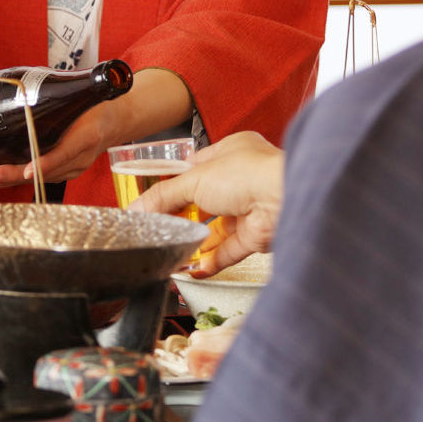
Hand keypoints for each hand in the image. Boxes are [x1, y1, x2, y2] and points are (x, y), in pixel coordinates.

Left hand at [0, 67, 187, 192]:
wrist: (117, 121)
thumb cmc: (100, 104)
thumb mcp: (89, 93)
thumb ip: (68, 89)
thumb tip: (32, 77)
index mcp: (88, 136)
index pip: (64, 153)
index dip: (45, 163)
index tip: (28, 170)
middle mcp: (80, 158)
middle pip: (45, 171)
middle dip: (15, 175)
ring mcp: (73, 168)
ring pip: (39, 178)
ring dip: (11, 180)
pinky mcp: (64, 171)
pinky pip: (39, 177)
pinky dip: (17, 179)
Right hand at [129, 131, 283, 276]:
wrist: (284, 199)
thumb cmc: (249, 173)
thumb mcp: (194, 178)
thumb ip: (163, 196)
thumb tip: (138, 208)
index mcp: (232, 152)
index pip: (196, 168)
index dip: (174, 183)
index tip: (152, 200)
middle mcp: (243, 179)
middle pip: (204, 201)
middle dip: (182, 215)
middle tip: (158, 228)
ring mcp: (250, 208)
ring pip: (216, 229)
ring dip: (194, 241)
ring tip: (170, 251)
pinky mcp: (256, 235)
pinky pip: (228, 251)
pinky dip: (210, 261)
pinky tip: (191, 269)